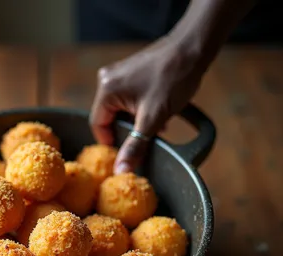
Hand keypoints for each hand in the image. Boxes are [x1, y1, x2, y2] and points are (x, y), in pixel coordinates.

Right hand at [90, 36, 204, 173]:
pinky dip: (140, 110)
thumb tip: (120, 170)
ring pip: (120, 110)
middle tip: (147, 139)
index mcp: (106, 90)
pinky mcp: (130, 73)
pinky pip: (128, 99)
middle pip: (109, 119)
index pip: (98, 126)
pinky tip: (158, 114)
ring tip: (157, 126)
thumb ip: (135, 146)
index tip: (128, 153)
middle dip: (129, 132)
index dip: (112, 143)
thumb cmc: (173, 80)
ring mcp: (118, 74)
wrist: (194, 48)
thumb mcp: (153, 119)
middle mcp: (107, 80)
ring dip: (137, 122)